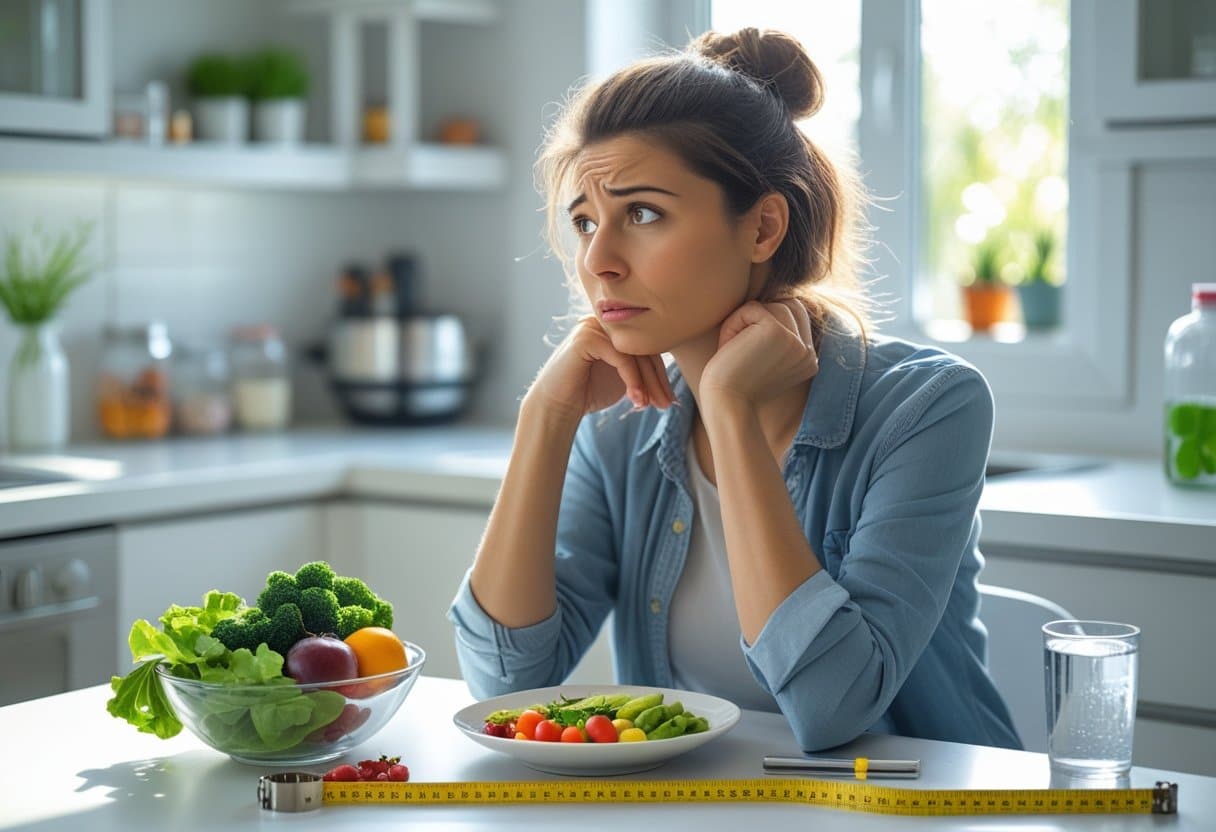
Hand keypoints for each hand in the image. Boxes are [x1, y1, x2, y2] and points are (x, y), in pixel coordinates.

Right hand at [525, 315, 676, 422]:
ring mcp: (593, 326)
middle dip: (657, 381)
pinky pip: (620, 357)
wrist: (557, 406)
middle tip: (667, 405)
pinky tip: (636, 399)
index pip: (646, 347)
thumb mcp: (623, 378)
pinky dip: (632, 380)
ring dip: (647, 383)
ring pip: (634, 353)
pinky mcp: (586, 338)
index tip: (670, 400)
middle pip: (643, 348)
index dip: (660, 374)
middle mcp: (604, 321)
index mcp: (614, 327)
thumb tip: (672, 379)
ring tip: (653, 406)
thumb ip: (642, 368)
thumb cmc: (589, 393)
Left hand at [700, 299, 818, 409]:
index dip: (766, 324)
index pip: (796, 318)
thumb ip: (775, 336)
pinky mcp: (778, 333)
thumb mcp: (763, 360)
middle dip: (760, 318)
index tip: (747, 351)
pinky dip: (733, 323)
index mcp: (808, 361)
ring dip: (744, 321)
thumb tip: (772, 300)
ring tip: (732, 348)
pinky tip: (727, 348)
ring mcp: (796, 343)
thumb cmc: (734, 385)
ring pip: (772, 306)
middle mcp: (808, 353)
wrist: (725, 406)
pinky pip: (753, 308)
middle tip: (738, 346)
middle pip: (789, 306)